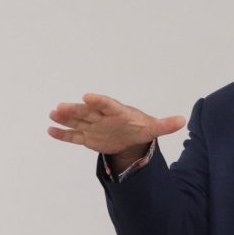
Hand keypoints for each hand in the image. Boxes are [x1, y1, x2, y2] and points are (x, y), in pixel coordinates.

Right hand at [47, 93, 184, 161]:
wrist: (130, 136)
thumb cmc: (139, 127)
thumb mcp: (152, 128)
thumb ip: (165, 125)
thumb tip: (183, 120)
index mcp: (117, 111)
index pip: (107, 104)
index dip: (98, 100)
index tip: (87, 96)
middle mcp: (102, 116)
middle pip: (87, 112)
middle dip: (74, 110)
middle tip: (60, 106)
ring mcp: (93, 126)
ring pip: (77, 121)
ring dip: (65, 118)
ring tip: (52, 114)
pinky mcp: (88, 137)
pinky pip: (74, 136)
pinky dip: (63, 134)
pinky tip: (50, 130)